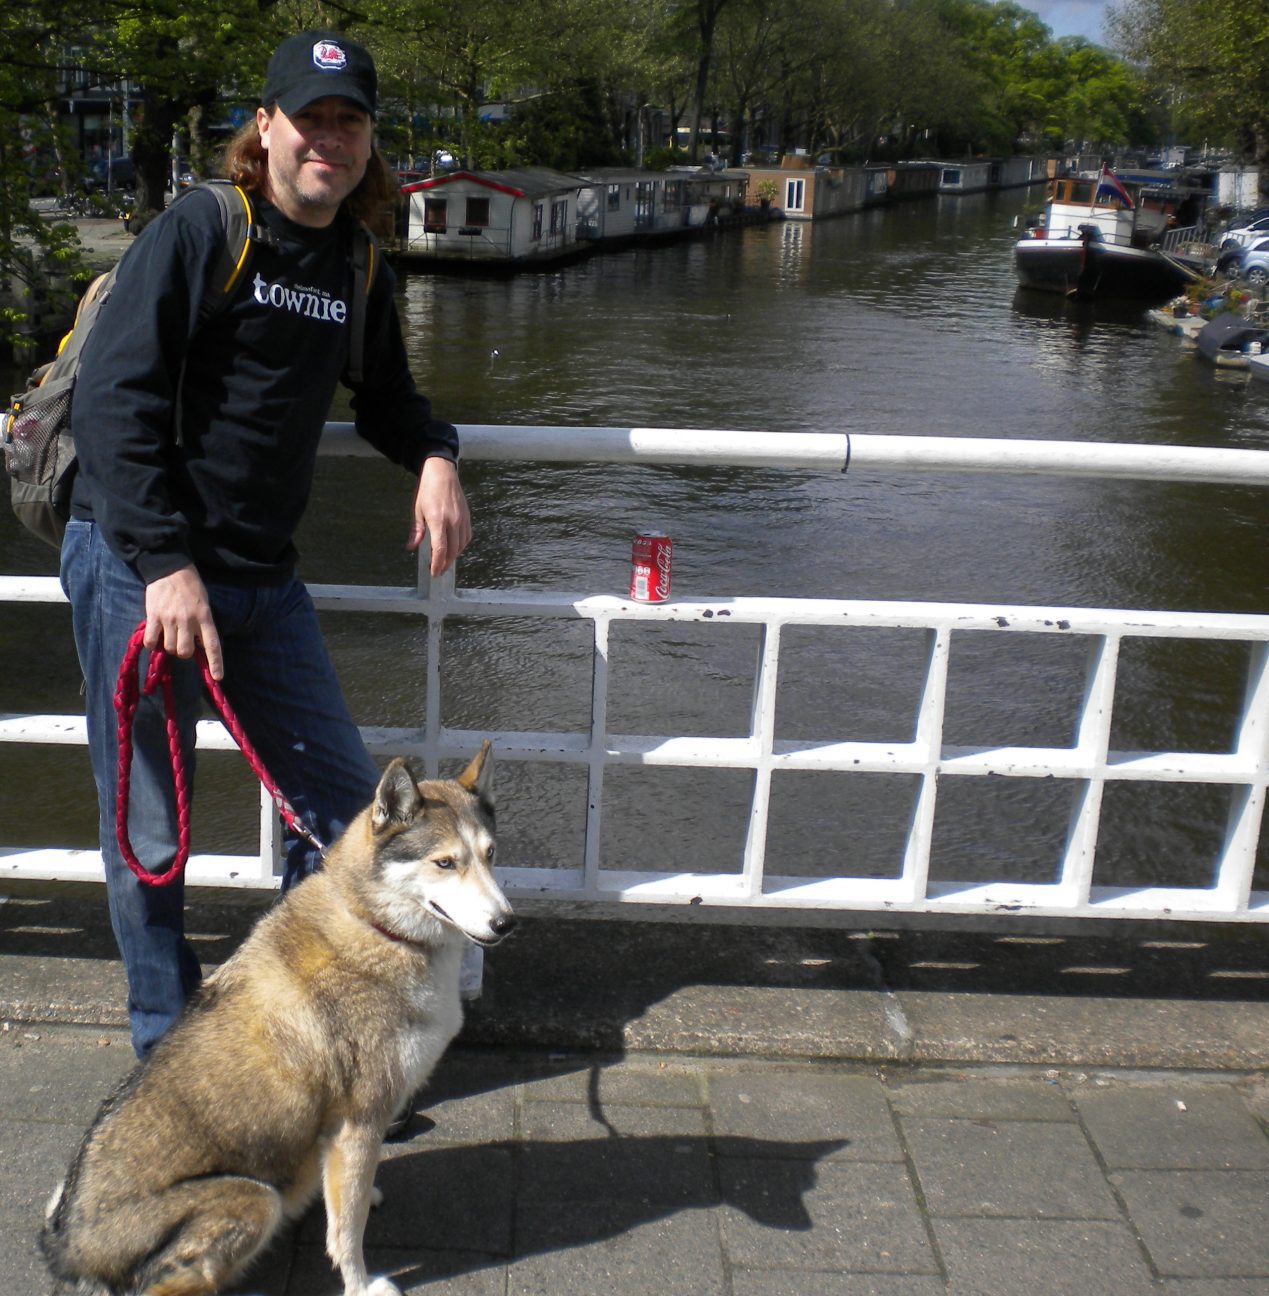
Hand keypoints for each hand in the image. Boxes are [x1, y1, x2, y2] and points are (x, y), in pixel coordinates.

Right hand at [143, 565, 223, 679]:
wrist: (170, 568)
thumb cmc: (191, 588)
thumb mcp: (204, 605)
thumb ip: (202, 625)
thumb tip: (198, 647)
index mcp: (205, 617)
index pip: (212, 645)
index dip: (215, 663)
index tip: (217, 678)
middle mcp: (188, 620)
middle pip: (185, 652)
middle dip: (183, 652)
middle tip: (181, 642)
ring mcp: (170, 619)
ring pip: (168, 648)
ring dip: (168, 646)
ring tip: (168, 634)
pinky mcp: (153, 616)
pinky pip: (150, 641)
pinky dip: (152, 643)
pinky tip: (154, 635)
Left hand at [407, 456, 470, 576]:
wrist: (442, 473)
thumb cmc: (427, 490)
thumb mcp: (417, 510)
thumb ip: (416, 530)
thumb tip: (412, 547)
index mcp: (438, 520)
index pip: (440, 548)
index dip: (437, 563)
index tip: (434, 572)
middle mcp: (453, 521)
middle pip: (452, 551)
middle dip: (445, 563)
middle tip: (437, 571)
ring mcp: (462, 519)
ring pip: (461, 546)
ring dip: (453, 556)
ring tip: (444, 561)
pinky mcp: (467, 517)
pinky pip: (466, 537)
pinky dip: (461, 546)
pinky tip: (454, 548)